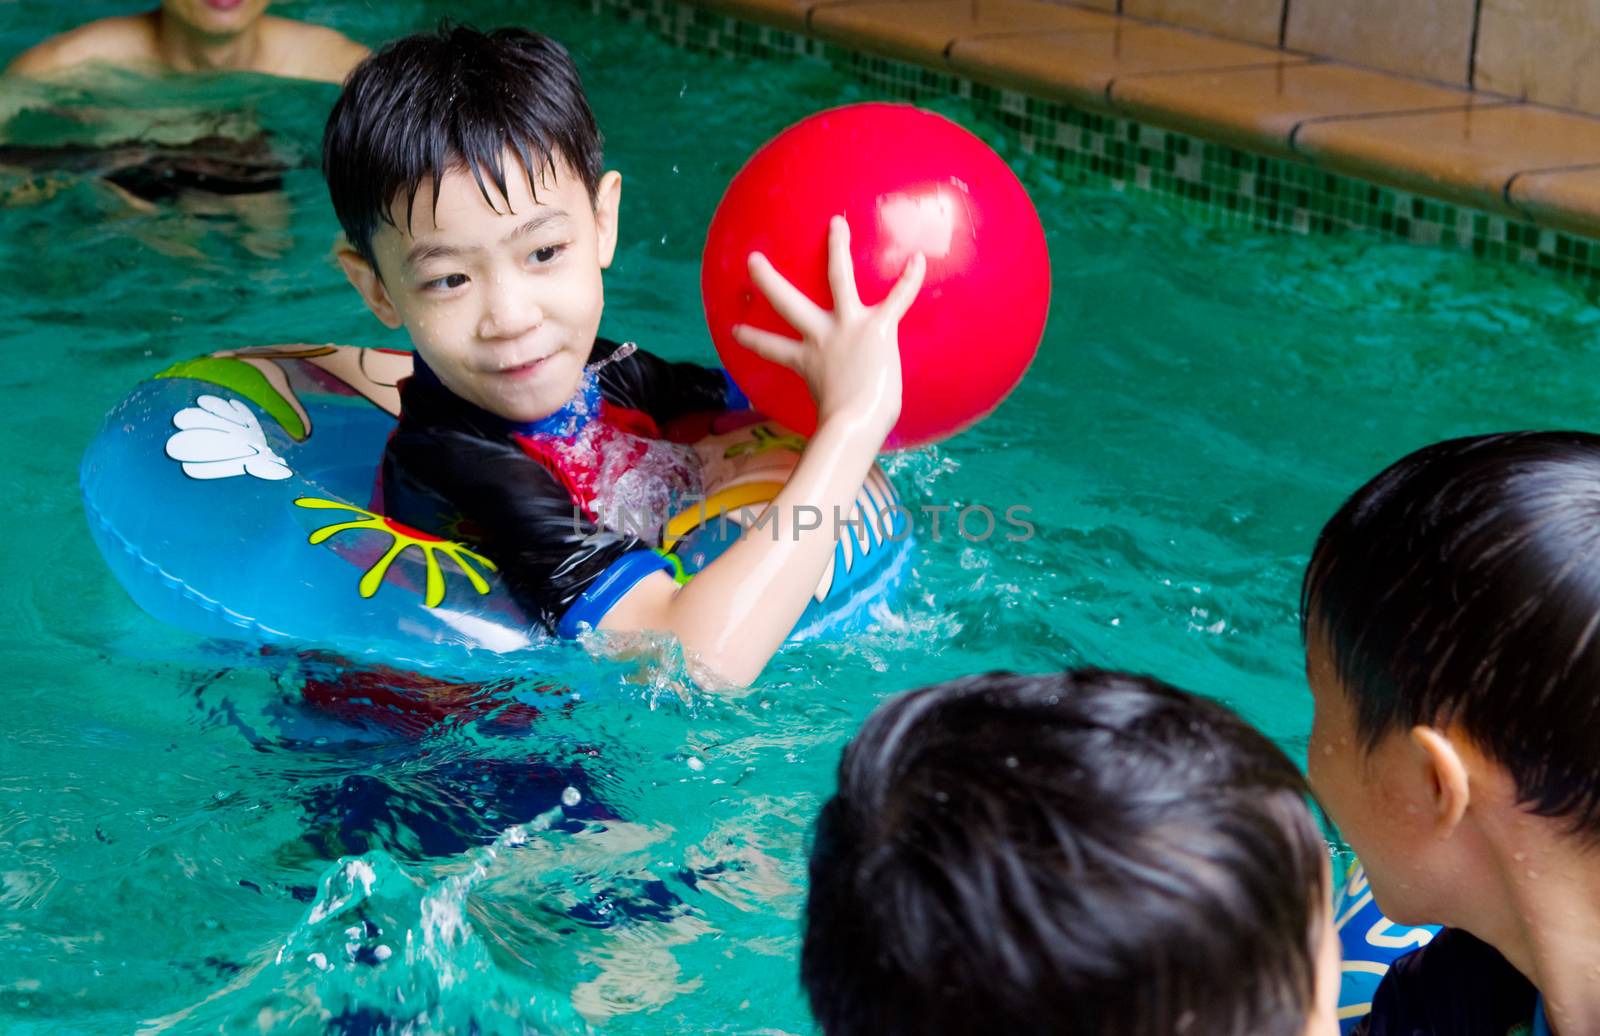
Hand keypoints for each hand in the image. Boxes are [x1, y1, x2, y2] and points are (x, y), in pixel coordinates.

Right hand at [733, 215, 924, 439]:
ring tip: (837, 225)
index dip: (753, 339)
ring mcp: (847, 327)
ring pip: (839, 278)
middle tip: (753, 261)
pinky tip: (919, 259)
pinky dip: (909, 280)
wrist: (854, 422)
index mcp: (807, 360)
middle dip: (769, 281)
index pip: (773, 348)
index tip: (736, 330)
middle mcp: (821, 337)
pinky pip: (896, 298)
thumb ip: (827, 417)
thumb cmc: (846, 430)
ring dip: (838, 250)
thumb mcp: (829, 419)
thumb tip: (829, 446)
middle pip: (789, 303)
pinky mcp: (876, 327)